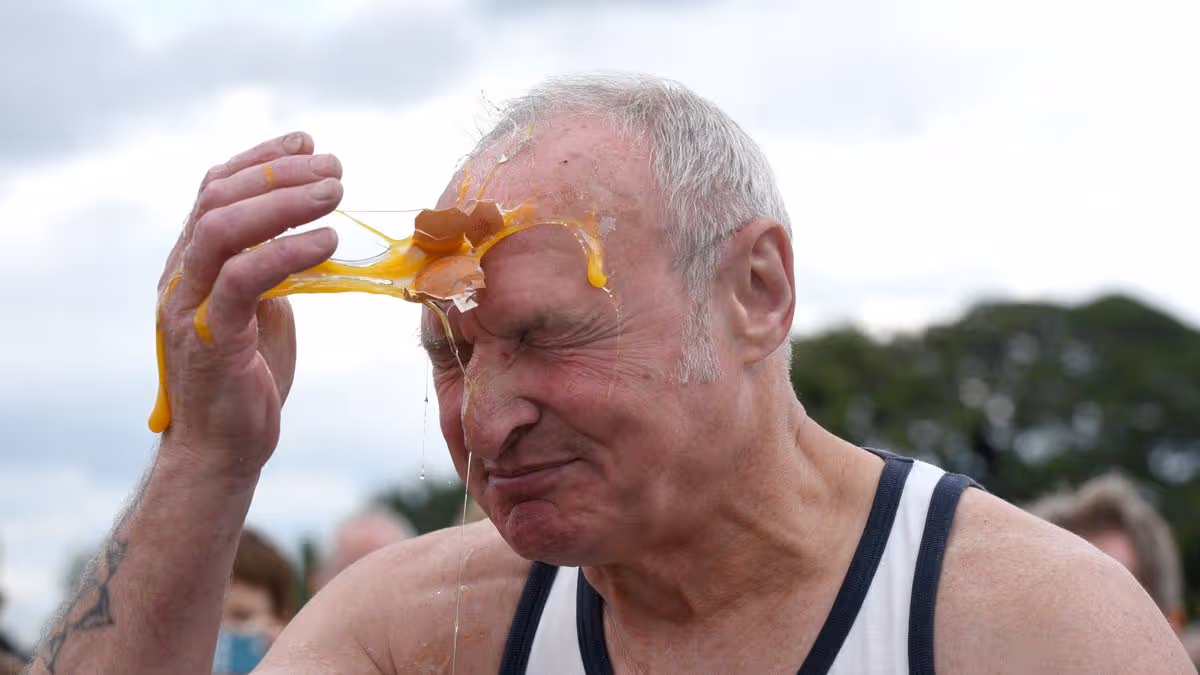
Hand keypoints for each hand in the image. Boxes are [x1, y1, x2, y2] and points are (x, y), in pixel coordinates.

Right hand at [155, 132, 341, 477]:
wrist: (223, 449)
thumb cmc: (247, 379)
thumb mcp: (264, 309)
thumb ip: (273, 269)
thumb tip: (311, 233)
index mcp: (192, 262)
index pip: (215, 189)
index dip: (261, 157)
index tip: (307, 142)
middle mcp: (181, 275)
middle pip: (218, 197)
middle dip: (279, 172)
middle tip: (334, 168)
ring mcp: (188, 305)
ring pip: (222, 228)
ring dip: (284, 202)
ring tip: (336, 192)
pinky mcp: (210, 338)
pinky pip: (242, 280)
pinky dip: (287, 253)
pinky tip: (328, 242)